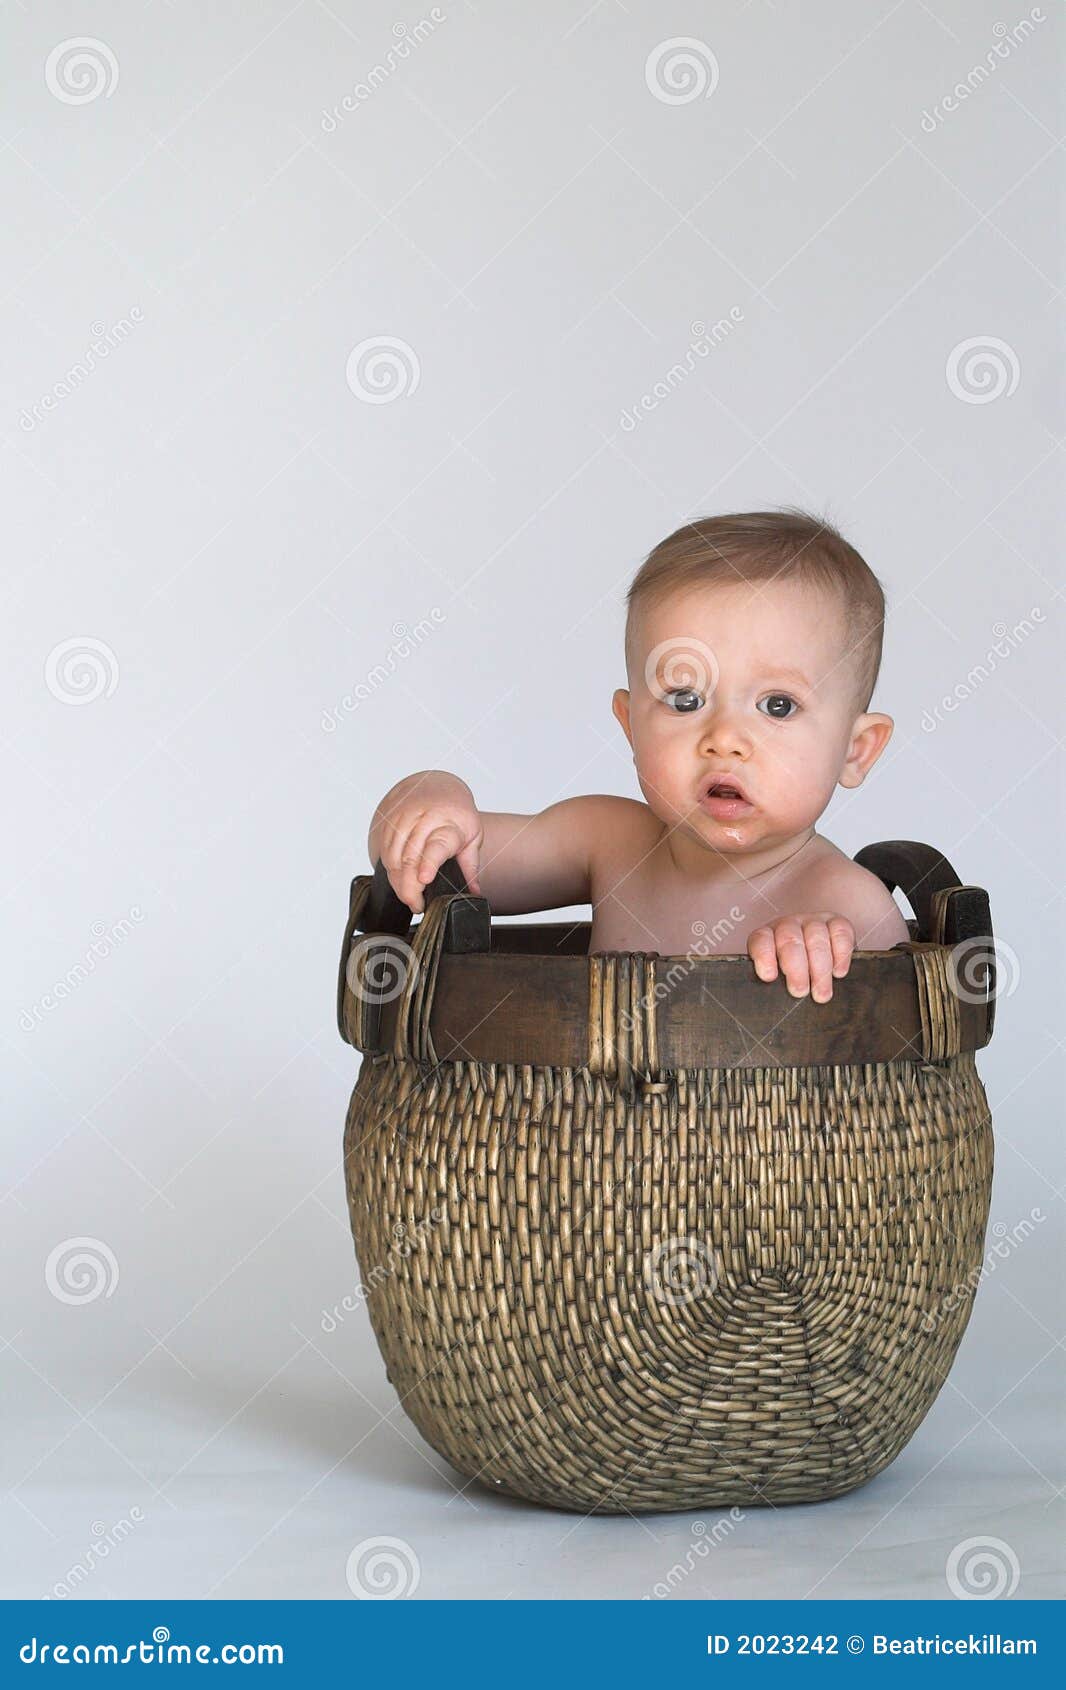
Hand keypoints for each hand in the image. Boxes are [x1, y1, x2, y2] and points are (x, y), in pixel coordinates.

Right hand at [372, 772, 482, 913]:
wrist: (435, 785)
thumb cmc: (456, 813)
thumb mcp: (472, 836)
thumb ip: (471, 866)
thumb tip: (474, 892)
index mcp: (450, 824)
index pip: (437, 845)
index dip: (429, 863)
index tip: (424, 879)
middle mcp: (424, 819)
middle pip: (410, 858)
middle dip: (410, 887)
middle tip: (417, 904)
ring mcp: (403, 820)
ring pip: (393, 858)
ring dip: (398, 883)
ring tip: (410, 896)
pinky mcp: (388, 823)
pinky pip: (384, 853)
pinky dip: (390, 872)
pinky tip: (399, 881)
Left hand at [747, 913, 855, 1001]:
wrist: (815, 958)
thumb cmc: (792, 972)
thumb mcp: (777, 977)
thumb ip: (773, 984)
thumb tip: (773, 1001)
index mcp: (767, 935)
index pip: (761, 940)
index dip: (764, 956)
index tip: (769, 977)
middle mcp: (789, 925)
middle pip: (791, 940)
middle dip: (796, 969)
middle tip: (800, 992)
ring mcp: (813, 921)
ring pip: (817, 938)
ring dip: (820, 969)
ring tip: (821, 994)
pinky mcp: (836, 922)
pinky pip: (840, 932)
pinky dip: (841, 954)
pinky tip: (838, 973)